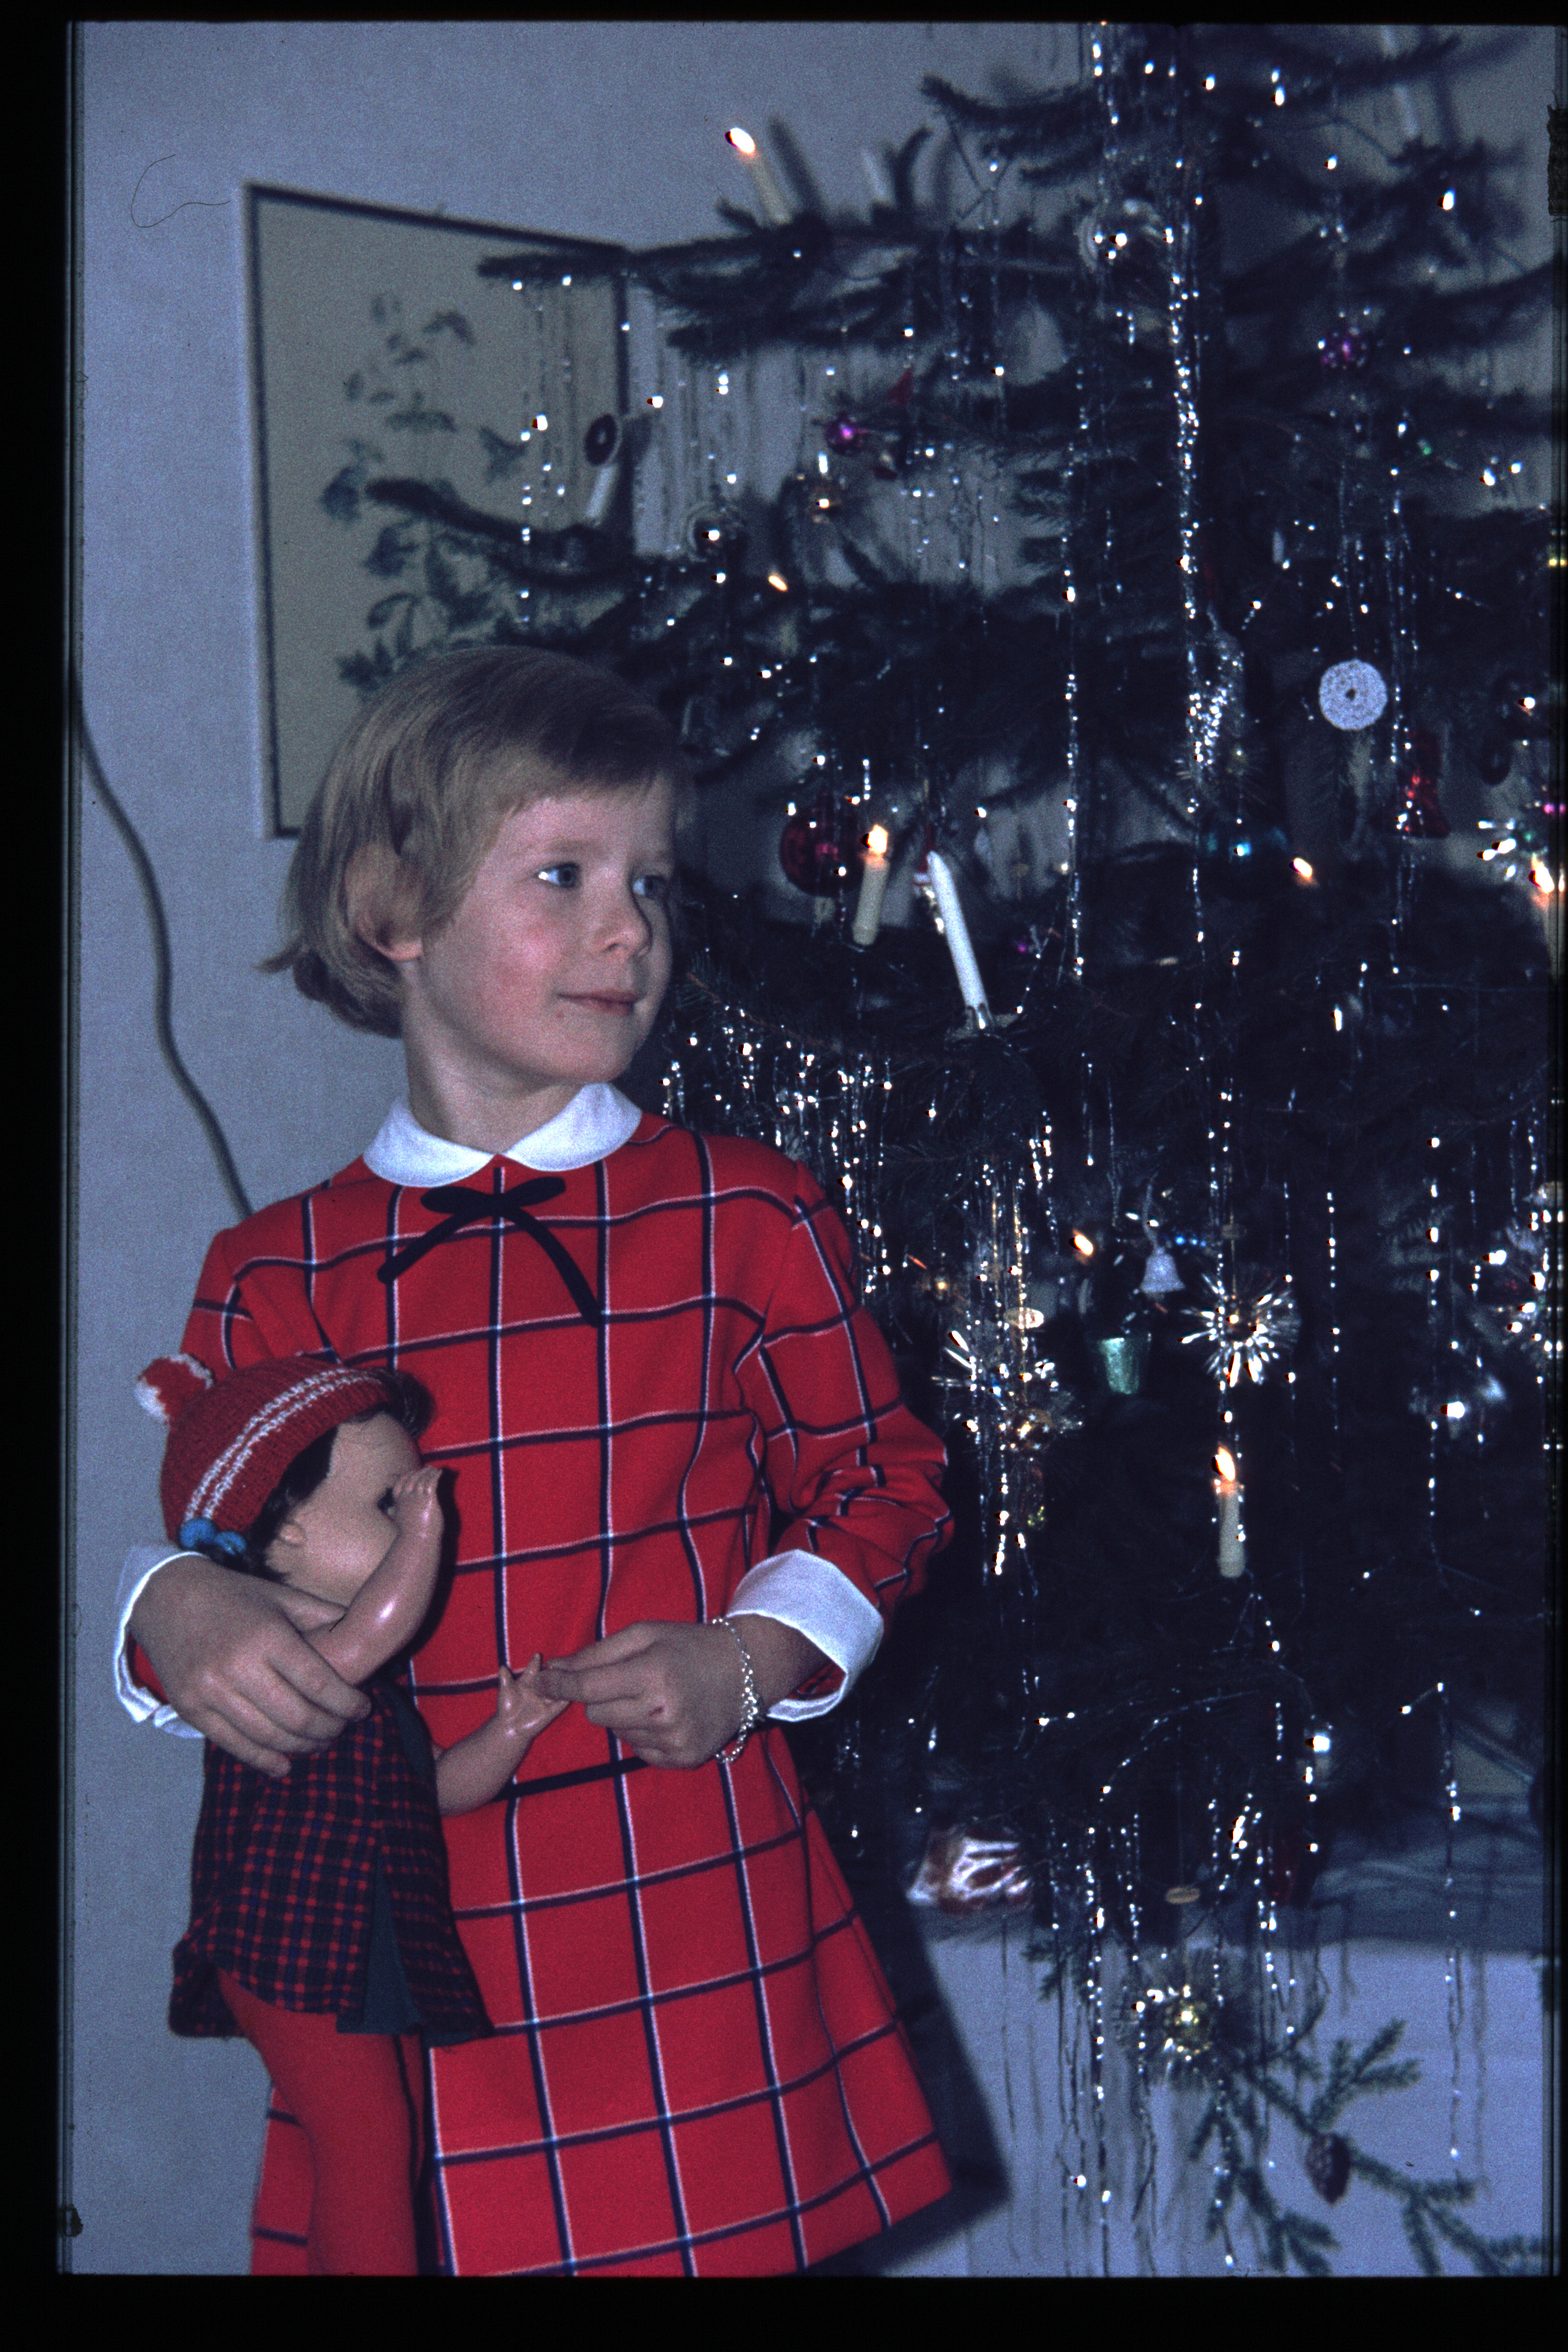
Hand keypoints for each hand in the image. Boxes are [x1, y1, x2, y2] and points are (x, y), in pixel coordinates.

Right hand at [128, 1553, 370, 1776]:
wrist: (167, 1597)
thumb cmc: (234, 1596)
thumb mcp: (282, 1597)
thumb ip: (323, 1617)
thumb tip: (366, 1634)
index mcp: (267, 1637)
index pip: (320, 1685)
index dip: (348, 1704)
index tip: (362, 1709)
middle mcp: (238, 1668)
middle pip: (298, 1719)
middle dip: (330, 1730)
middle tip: (343, 1727)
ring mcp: (211, 1692)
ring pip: (270, 1738)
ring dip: (302, 1748)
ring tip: (319, 1742)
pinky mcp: (191, 1710)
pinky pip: (235, 1746)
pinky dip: (265, 1761)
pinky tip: (285, 1764)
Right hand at [387, 1465, 444, 1547]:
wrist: (417, 1540)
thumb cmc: (410, 1534)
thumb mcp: (398, 1520)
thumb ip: (394, 1512)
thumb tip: (390, 1510)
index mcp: (399, 1502)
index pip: (400, 1484)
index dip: (406, 1477)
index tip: (412, 1473)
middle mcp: (407, 1497)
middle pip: (412, 1479)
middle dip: (420, 1472)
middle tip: (428, 1468)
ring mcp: (417, 1497)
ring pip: (422, 1479)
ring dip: (429, 1472)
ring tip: (435, 1469)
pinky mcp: (429, 1499)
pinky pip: (432, 1482)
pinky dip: (436, 1476)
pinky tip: (440, 1473)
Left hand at [495, 1654, 569, 1745]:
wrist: (510, 1727)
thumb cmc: (506, 1708)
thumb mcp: (505, 1692)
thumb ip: (505, 1680)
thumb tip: (502, 1667)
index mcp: (527, 1682)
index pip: (533, 1670)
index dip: (535, 1662)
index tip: (537, 1655)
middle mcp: (539, 1689)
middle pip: (548, 1677)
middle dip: (552, 1670)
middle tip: (556, 1663)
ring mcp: (545, 1699)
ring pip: (557, 1687)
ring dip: (561, 1681)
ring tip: (567, 1674)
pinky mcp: (551, 1710)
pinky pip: (562, 1702)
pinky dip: (567, 1696)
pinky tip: (573, 1690)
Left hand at [537, 1622, 745, 1768]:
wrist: (745, 1671)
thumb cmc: (688, 1645)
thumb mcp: (645, 1634)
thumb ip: (596, 1653)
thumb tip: (553, 1669)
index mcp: (652, 1673)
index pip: (587, 1687)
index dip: (558, 1685)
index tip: (540, 1682)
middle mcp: (663, 1711)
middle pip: (596, 1715)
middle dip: (599, 1698)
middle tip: (626, 1681)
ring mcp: (674, 1740)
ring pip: (616, 1734)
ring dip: (624, 1715)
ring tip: (653, 1696)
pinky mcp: (683, 1759)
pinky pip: (638, 1750)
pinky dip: (642, 1734)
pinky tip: (665, 1716)